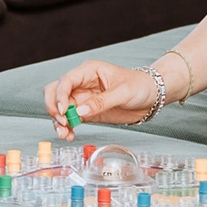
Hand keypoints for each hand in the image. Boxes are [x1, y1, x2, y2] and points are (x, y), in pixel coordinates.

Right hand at [43, 61, 158, 139]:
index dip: (60, 95)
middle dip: (54, 107)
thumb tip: (80, 111)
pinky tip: (70, 135)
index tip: (63, 110)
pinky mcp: (87, 112)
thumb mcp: (123, 92)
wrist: (151, 96)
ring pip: (60, 107)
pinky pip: (70, 119)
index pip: (67, 80)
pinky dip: (66, 128)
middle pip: (56, 92)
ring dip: (58, 121)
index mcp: (89, 71)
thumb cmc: (140, 85)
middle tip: (62, 122)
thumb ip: (101, 102)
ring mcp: (83, 98)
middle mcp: (82, 83)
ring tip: (65, 134)